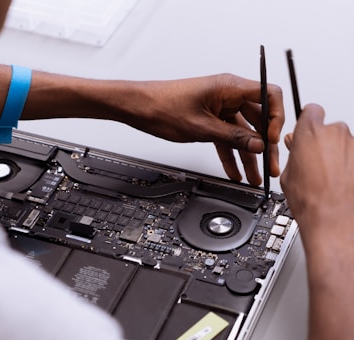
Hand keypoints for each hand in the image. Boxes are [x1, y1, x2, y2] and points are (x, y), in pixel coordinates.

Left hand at [122, 74, 283, 185]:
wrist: (139, 107)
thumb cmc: (162, 106)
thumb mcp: (201, 127)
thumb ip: (233, 137)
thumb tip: (258, 144)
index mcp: (229, 87)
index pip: (269, 95)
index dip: (276, 118)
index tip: (272, 140)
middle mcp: (227, 95)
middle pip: (257, 120)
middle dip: (264, 146)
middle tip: (270, 167)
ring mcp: (219, 108)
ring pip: (241, 133)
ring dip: (248, 156)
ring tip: (255, 176)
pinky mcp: (210, 119)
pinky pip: (226, 138)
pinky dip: (230, 154)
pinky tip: (234, 171)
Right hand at [281, 103, 353, 243]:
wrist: (335, 220)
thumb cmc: (311, 200)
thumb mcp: (287, 174)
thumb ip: (293, 154)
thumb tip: (296, 149)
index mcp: (311, 132)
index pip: (311, 111)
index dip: (306, 122)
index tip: (304, 134)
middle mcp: (336, 133)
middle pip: (328, 129)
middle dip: (322, 142)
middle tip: (313, 162)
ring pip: (343, 144)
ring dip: (336, 155)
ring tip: (327, 177)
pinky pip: (353, 157)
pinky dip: (348, 166)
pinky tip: (339, 182)